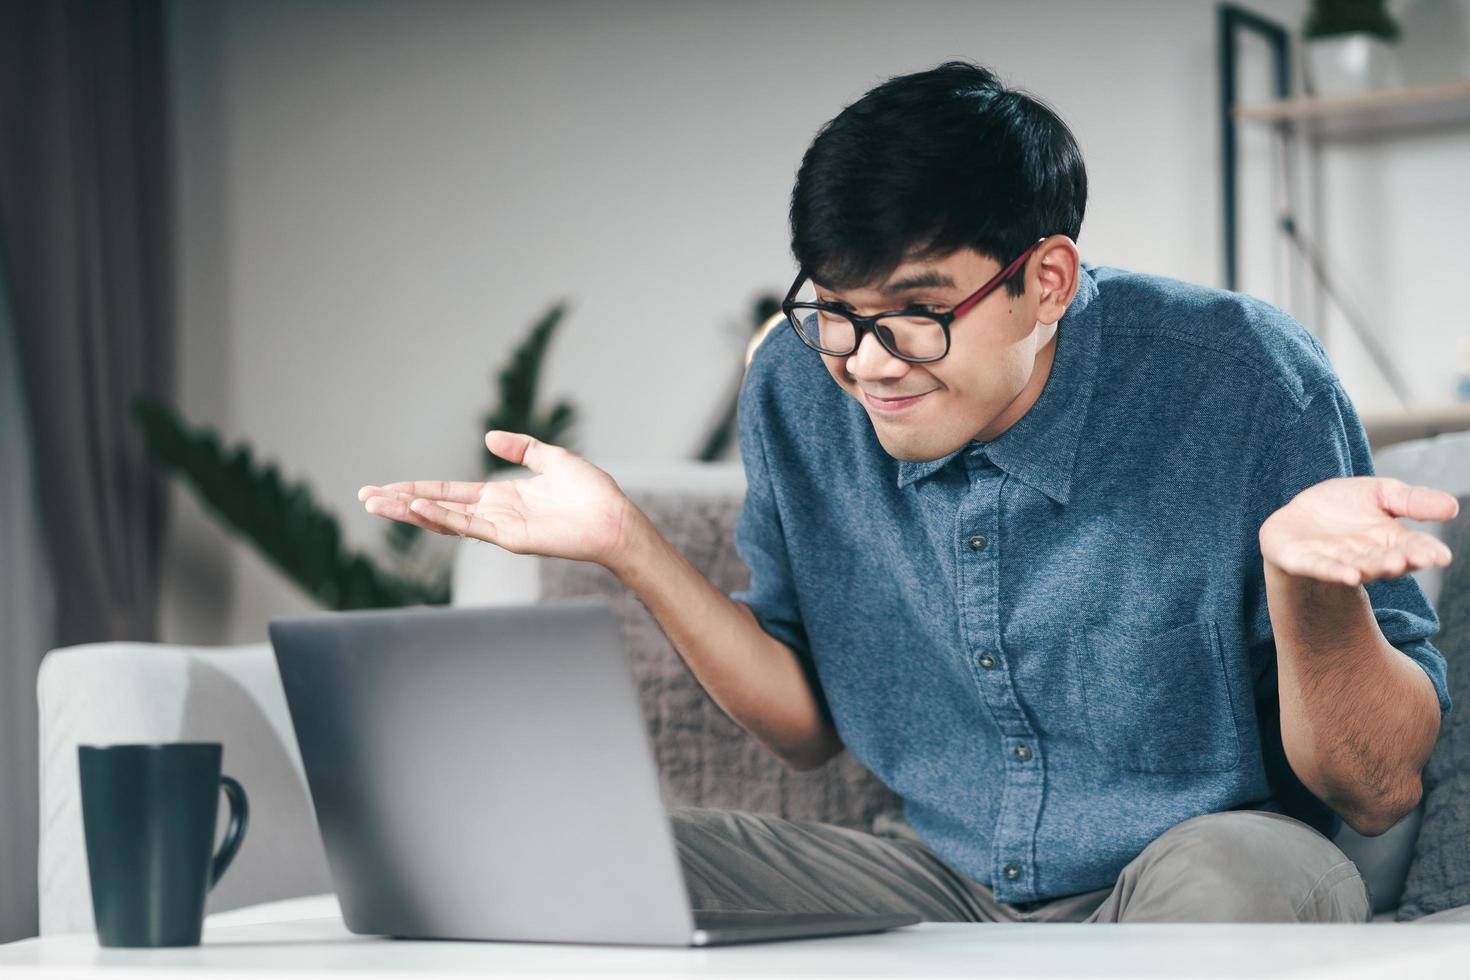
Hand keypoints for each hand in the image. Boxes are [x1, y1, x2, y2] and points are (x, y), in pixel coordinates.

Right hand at [357, 431, 639, 566]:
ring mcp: (499, 528)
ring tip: (379, 503)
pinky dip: (443, 516)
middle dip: (400, 503)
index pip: (448, 492)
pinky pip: (469, 526)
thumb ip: (521, 448)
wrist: (615, 518)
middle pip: (437, 507)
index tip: (385, 487)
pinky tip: (419, 507)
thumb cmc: (591, 493)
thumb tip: (489, 437)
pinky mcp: (510, 538)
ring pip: (445, 519)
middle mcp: (494, 514)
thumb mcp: (552, 459)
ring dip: (411, 511)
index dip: (416, 488)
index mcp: (500, 497)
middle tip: (365, 498)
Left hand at [1259, 476, 1457, 586]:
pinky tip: (1349, 576)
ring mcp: (1336, 561)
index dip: (1427, 552)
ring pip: (1358, 566)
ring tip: (1389, 565)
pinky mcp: (1304, 561)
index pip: (1414, 548)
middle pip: (1387, 561)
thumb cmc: (1345, 506)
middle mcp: (1366, 557)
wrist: (1298, 516)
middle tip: (1417, 558)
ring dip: (1373, 567)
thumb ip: (1412, 500)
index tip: (1441, 556)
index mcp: (1390, 541)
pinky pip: (1322, 568)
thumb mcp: (1381, 493)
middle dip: (1402, 560)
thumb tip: (1453, 507)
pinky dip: (1335, 572)